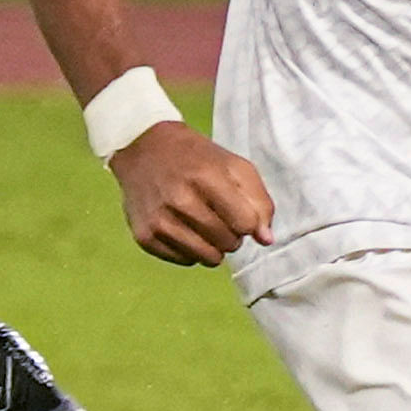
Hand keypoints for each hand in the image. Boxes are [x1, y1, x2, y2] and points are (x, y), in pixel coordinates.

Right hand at [111, 122, 273, 266]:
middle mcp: (179, 201)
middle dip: (232, 234)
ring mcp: (158, 221)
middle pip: (228, 243)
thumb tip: (266, 240)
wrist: (145, 150)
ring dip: (214, 246)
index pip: (245, 223)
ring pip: (208, 258)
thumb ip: (259, 203)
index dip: (249, 222)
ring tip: (205, 224)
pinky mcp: (144, 237)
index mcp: (205, 178)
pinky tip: (184, 228)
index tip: (240, 211)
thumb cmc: (198, 160)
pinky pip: (185, 261)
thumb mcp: (237, 167)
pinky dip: (191, 250)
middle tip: (220, 216)